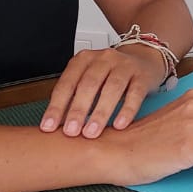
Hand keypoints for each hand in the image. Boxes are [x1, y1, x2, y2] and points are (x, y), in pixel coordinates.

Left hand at [41, 46, 166, 138]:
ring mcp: (125, 65)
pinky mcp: (143, 76)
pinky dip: (127, 110)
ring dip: (100, 112)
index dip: (57, 106)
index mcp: (84, 60)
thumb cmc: (109, 75)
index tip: (49, 127)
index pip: (67, 83)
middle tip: (71, 132)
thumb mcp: (89, 79)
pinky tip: (119, 125)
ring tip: (92, 133)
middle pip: (89, 84)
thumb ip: (74, 97)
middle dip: (78, 110)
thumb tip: (55, 126)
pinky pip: (135, 93)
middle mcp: (104, 59)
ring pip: (112, 88)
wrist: (143, 60)